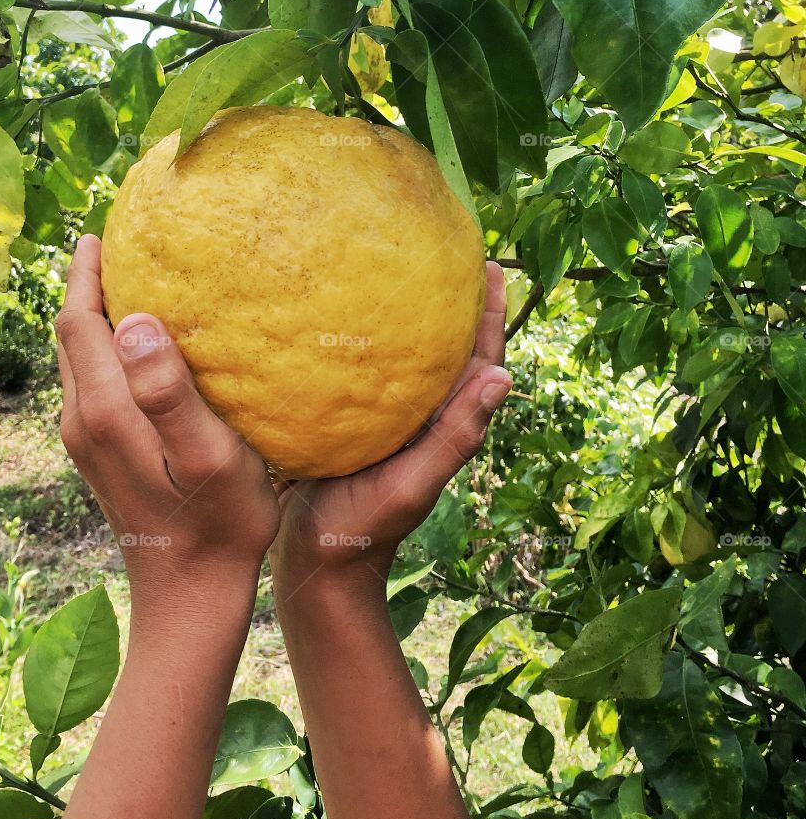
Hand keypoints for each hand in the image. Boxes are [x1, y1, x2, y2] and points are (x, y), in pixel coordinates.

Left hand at [54, 236, 279, 598]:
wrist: (190, 595)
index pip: (79, 320)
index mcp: (105, 410)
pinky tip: (143, 345)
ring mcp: (87, 441)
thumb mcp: (208, 456)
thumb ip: (168, 390)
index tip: (105, 228)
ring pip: (79, 358)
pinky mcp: (99, 455)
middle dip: (88, 284)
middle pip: (71, 334)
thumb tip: (134, 321)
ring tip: (132, 280)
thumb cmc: (219, 524)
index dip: (87, 271)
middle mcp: (83, 420)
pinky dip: (106, 348)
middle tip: (121, 241)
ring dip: (95, 315)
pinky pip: (93, 382)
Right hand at [269, 261, 510, 590]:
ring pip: (414, 362)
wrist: (315, 563)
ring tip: (404, 274)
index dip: (489, 315)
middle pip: (451, 352)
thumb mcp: (412, 483)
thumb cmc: (363, 528)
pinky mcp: (355, 427)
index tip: (489, 266)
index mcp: (446, 429)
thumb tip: (502, 377)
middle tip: (450, 255)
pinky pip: (373, 377)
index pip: (480, 361)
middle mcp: (424, 420)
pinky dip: (374, 345)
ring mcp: (391, 424)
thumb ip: (454, 436)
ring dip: (418, 321)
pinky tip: (349, 321)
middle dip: (456, 305)